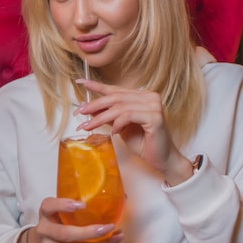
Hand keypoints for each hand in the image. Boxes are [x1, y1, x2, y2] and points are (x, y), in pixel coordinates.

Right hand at [17, 196, 123, 242]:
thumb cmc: (56, 223)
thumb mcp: (59, 212)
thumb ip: (75, 206)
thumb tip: (116, 197)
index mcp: (46, 212)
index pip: (49, 206)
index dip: (63, 205)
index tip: (82, 205)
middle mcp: (45, 229)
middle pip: (65, 233)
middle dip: (88, 232)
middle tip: (108, 227)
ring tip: (116, 237)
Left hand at [74, 79, 192, 185]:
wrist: (161, 159)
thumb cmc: (143, 143)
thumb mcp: (120, 127)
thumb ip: (108, 115)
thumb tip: (88, 108)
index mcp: (142, 96)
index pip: (116, 89)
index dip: (97, 85)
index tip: (81, 82)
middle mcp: (149, 97)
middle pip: (116, 97)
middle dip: (94, 105)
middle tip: (80, 112)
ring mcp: (154, 105)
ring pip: (120, 107)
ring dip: (101, 117)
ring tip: (88, 126)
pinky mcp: (155, 117)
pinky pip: (128, 115)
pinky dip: (117, 124)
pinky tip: (114, 132)